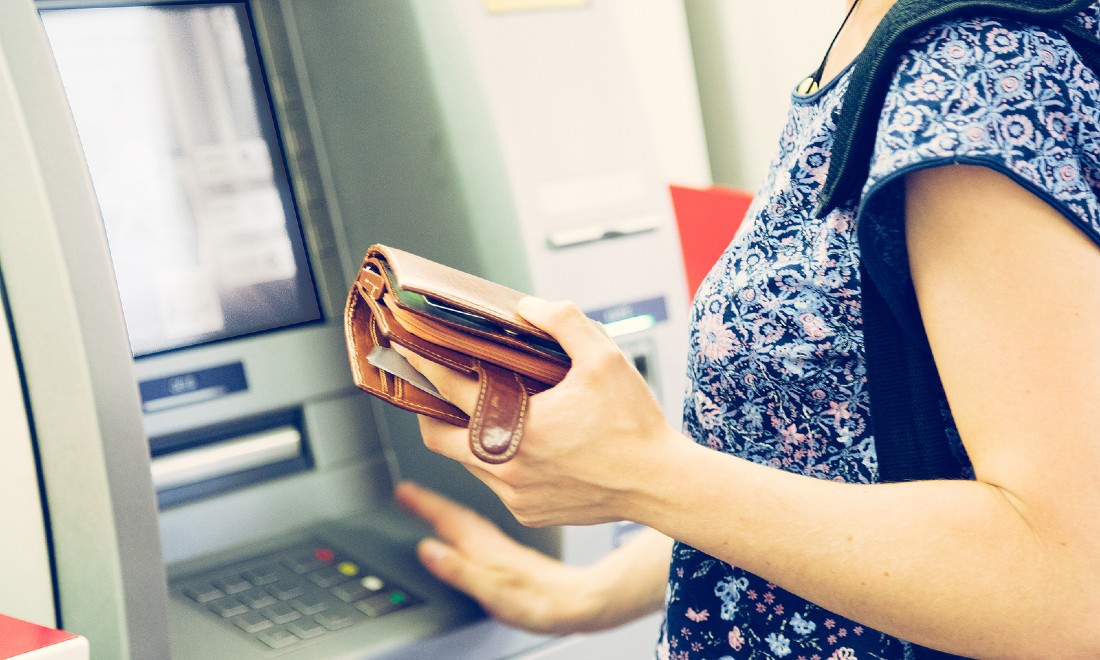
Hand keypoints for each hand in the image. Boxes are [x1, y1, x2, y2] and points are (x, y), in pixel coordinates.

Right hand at [394, 481, 595, 634]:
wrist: (581, 600)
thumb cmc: (541, 600)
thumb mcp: (493, 589)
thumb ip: (460, 569)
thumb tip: (428, 550)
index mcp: (483, 547)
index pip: (446, 518)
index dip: (422, 504)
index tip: (402, 490)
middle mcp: (492, 542)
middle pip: (454, 514)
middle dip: (429, 502)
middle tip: (406, 492)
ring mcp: (502, 547)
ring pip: (468, 520)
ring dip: (446, 511)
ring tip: (428, 505)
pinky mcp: (511, 555)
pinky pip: (479, 529)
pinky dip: (464, 523)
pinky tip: (466, 530)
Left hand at [395, 298, 686, 527]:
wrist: (659, 483)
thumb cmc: (634, 425)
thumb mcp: (605, 358)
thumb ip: (564, 321)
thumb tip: (528, 308)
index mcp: (520, 427)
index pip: (452, 391)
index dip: (425, 366)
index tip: (408, 350)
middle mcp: (509, 467)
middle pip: (439, 438)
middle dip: (430, 412)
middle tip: (433, 390)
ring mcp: (516, 495)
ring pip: (468, 463)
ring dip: (467, 437)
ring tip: (480, 412)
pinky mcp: (529, 513)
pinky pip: (496, 485)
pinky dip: (497, 462)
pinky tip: (518, 443)